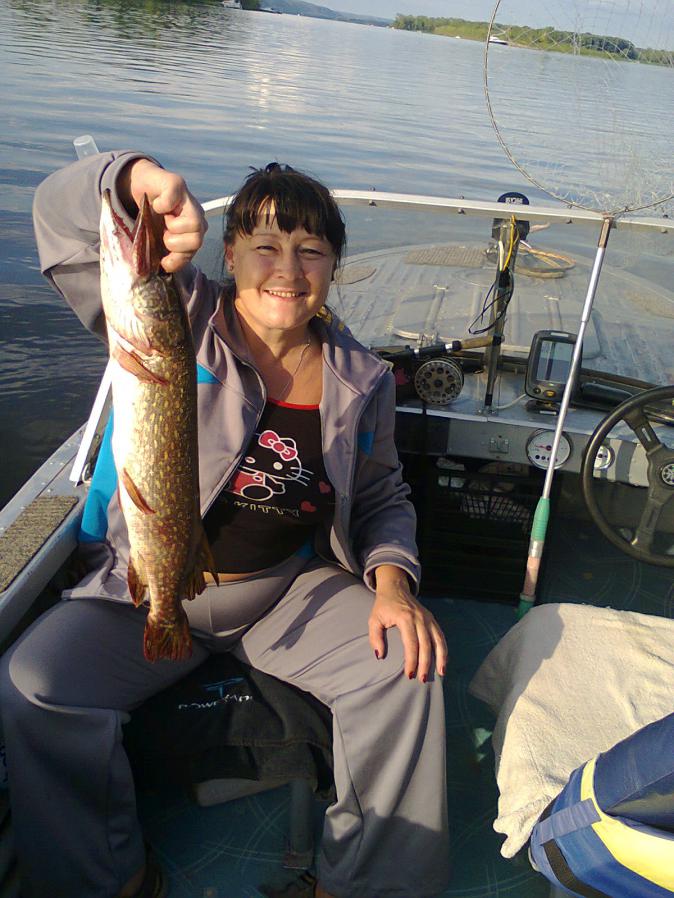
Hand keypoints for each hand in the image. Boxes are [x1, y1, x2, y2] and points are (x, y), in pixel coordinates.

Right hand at [118, 158, 207, 272]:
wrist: (144, 185)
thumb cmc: (152, 214)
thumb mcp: (158, 237)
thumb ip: (165, 252)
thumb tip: (163, 270)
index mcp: (194, 232)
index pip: (194, 252)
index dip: (178, 259)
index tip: (164, 261)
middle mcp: (197, 216)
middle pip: (197, 241)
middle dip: (175, 243)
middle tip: (163, 234)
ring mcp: (189, 199)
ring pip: (194, 224)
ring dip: (172, 227)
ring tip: (164, 220)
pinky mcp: (177, 184)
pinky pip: (172, 200)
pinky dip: (161, 205)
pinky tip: (157, 205)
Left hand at [369, 565, 446, 681]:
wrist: (395, 587)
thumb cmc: (383, 606)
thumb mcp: (374, 619)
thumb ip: (375, 637)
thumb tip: (380, 656)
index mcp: (405, 618)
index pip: (411, 643)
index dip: (411, 660)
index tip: (409, 674)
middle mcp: (419, 618)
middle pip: (426, 645)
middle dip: (425, 664)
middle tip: (421, 679)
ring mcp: (428, 618)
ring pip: (438, 641)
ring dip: (440, 658)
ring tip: (440, 674)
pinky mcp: (432, 619)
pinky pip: (440, 636)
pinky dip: (443, 650)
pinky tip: (443, 662)